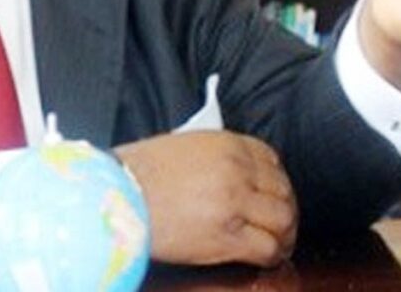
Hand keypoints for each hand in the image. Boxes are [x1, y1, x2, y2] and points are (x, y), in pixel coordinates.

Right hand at [115, 131, 296, 267]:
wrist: (117, 196)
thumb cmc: (137, 172)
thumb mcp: (181, 147)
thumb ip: (214, 156)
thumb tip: (233, 172)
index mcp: (225, 144)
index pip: (271, 159)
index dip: (277, 180)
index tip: (273, 193)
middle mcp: (235, 170)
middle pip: (282, 191)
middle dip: (284, 209)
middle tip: (278, 222)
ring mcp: (234, 204)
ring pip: (282, 220)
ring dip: (283, 234)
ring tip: (276, 242)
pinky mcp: (228, 237)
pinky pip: (267, 248)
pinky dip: (272, 255)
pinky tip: (265, 257)